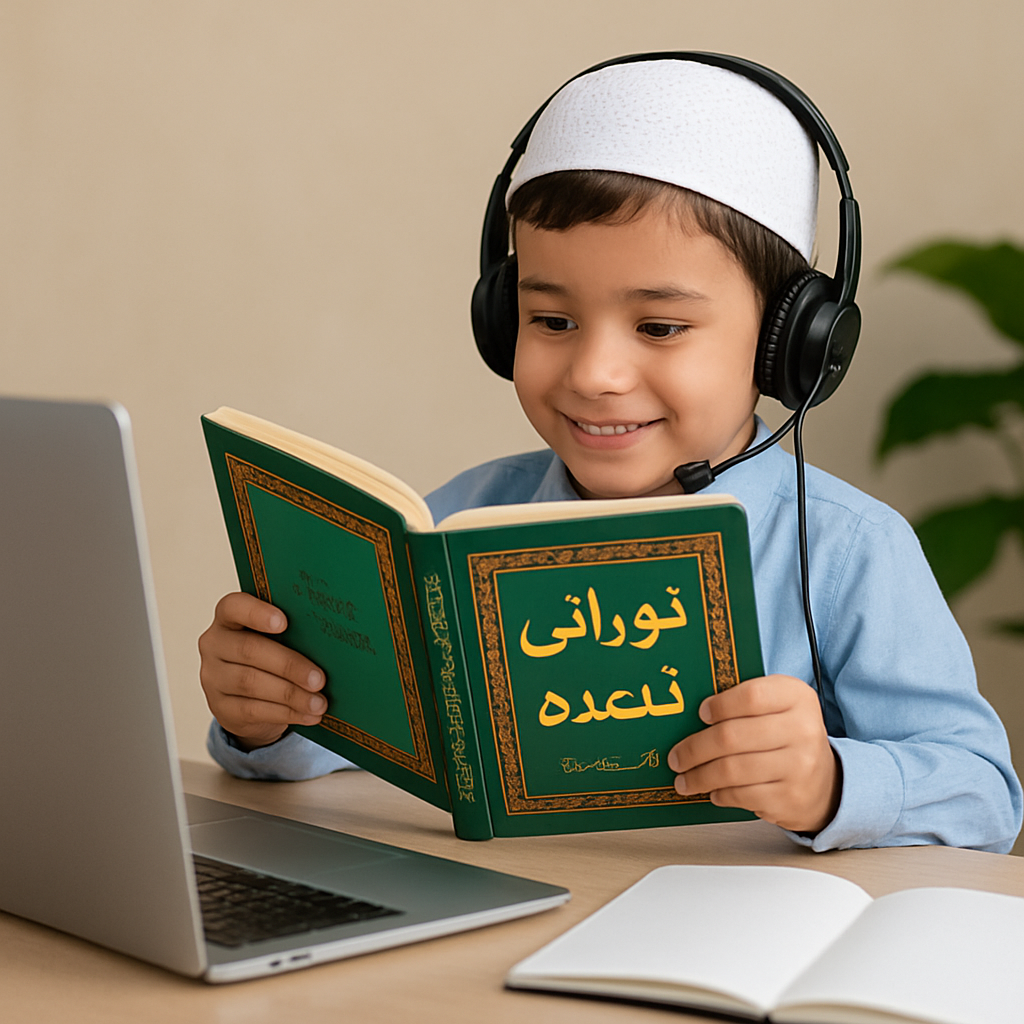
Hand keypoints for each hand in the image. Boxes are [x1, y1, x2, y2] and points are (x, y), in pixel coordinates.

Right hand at [198, 592, 326, 749]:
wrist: (247, 695)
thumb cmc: (270, 655)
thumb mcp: (277, 638)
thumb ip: (293, 631)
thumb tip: (331, 639)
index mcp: (229, 618)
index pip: (233, 607)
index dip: (256, 613)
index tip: (284, 622)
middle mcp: (215, 645)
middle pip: (249, 650)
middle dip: (289, 665)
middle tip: (319, 679)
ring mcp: (213, 677)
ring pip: (251, 683)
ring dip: (291, 694)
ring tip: (319, 702)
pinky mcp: (221, 708)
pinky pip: (253, 710)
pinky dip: (286, 713)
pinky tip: (310, 715)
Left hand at [667, 674, 840, 833]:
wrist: (826, 781)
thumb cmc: (788, 736)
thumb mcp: (777, 706)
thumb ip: (744, 701)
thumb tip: (692, 710)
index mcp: (796, 697)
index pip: (751, 696)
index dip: (720, 705)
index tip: (700, 714)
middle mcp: (802, 729)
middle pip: (732, 736)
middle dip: (695, 748)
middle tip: (676, 756)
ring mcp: (799, 766)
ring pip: (732, 769)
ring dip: (700, 776)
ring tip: (685, 779)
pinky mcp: (791, 797)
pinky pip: (742, 795)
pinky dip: (720, 794)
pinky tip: (713, 791)